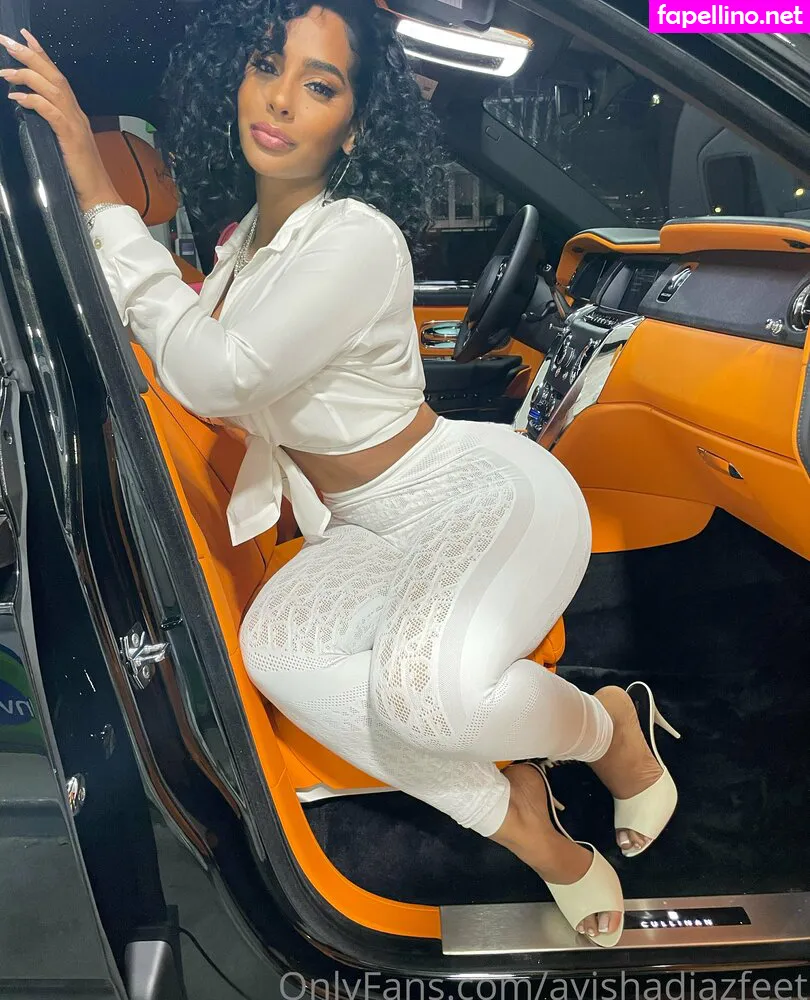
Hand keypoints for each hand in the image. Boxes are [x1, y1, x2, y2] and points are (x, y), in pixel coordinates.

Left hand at [0, 28, 122, 212]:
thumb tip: (31, 110)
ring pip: (52, 89)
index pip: (58, 77)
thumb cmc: (81, 174)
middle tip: (8, 41)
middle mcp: (76, 114)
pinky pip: (51, 112)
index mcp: (75, 114)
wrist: (98, 194)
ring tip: (5, 70)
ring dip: (27, 75)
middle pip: (54, 76)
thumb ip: (53, 125)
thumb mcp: (65, 144)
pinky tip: (18, 97)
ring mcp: (75, 125)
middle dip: (30, 56)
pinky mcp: (71, 137)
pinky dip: (34, 101)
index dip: (42, 56)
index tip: (25, 38)